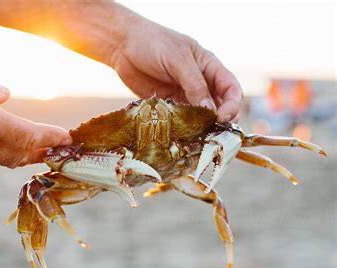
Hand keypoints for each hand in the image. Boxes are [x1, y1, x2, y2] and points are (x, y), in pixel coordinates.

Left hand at [111, 18, 241, 121]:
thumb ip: (195, 84)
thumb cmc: (154, 43)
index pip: (231, 89)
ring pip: (200, 116)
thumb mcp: (178, 60)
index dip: (232, 105)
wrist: (123, 46)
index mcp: (209, 67)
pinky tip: (178, 132)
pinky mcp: (168, 104)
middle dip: (219, 120)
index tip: (222, 118)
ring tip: (196, 136)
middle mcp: (200, 83)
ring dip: (200, 127)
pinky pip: (180, 119)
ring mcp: (184, 95)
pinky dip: (182, 127)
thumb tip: (210, 110)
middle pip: (219, 106)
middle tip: (211, 132)